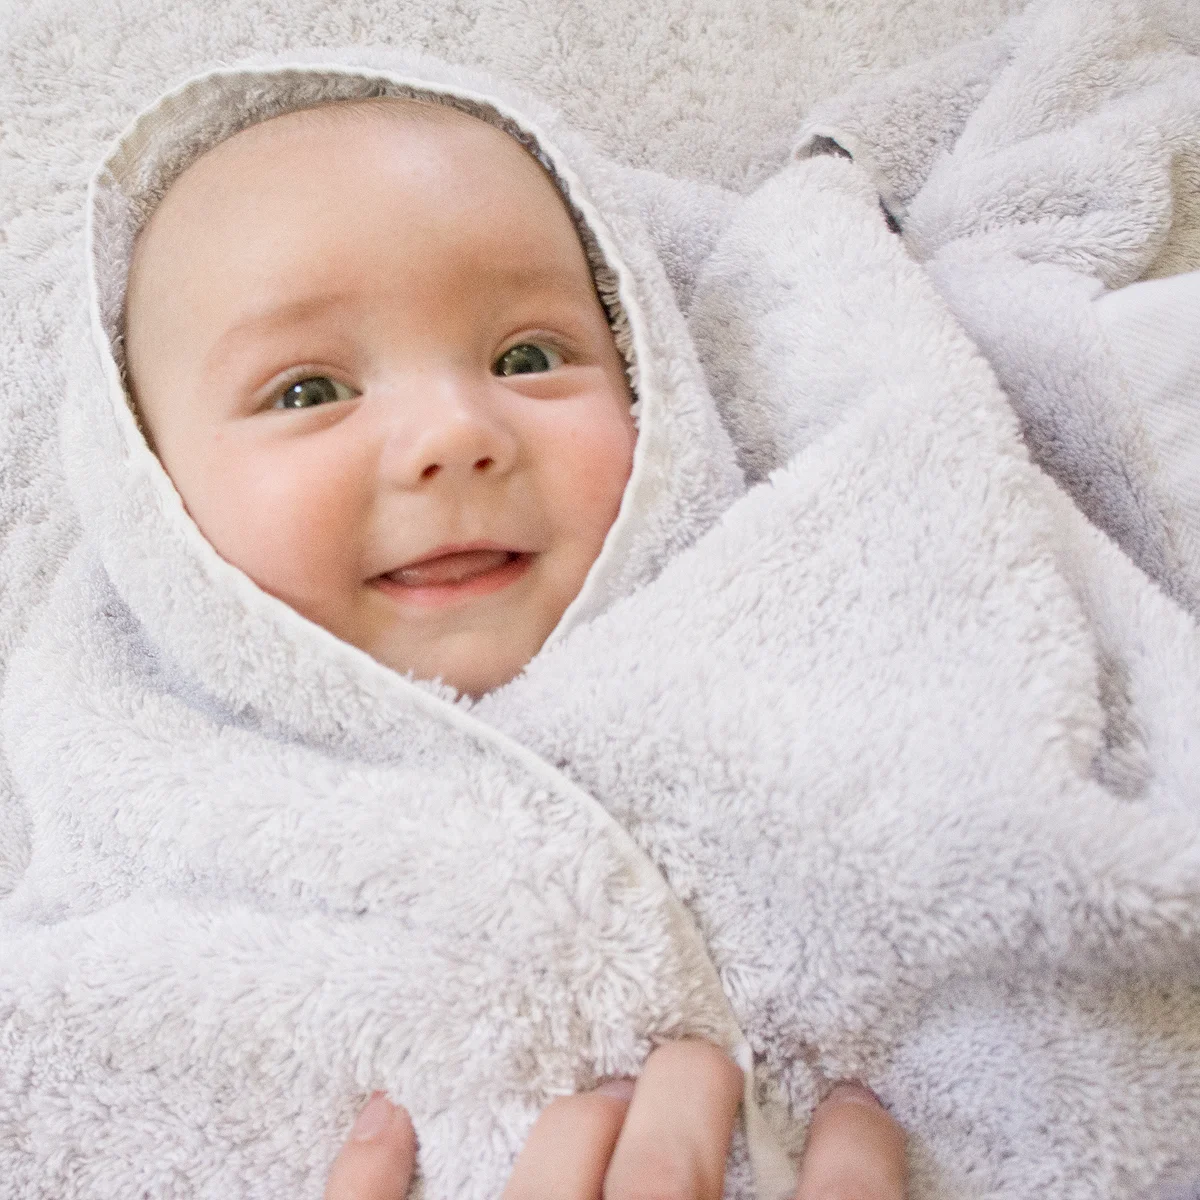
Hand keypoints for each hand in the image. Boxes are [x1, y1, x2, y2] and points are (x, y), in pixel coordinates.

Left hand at [324, 1041, 905, 1199]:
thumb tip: (847, 1167)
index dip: (860, 1163)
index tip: (860, 1107)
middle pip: (671, 1180)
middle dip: (695, 1099)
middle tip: (702, 1060)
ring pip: (547, 1190)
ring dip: (577, 1131)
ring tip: (601, 1094)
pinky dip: (367, 1176)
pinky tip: (382, 1118)